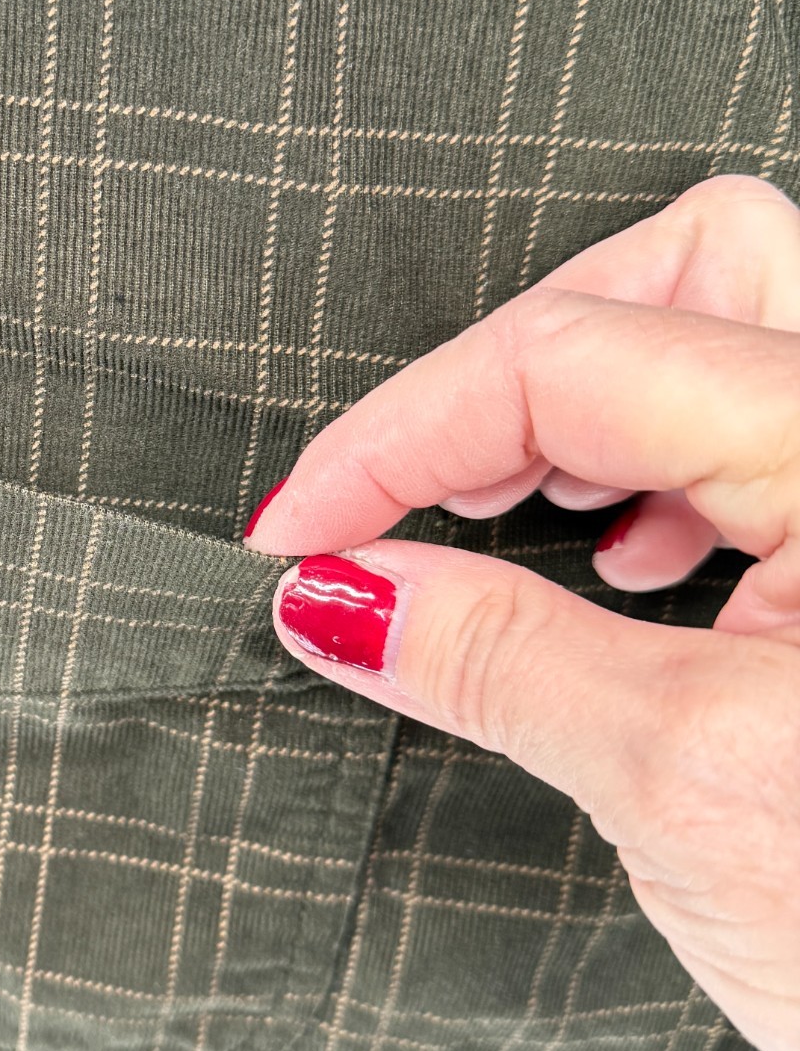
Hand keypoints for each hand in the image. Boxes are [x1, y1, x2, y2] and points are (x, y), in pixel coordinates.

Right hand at [241, 173, 799, 1050]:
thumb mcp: (685, 785)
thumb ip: (495, 658)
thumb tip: (336, 593)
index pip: (570, 362)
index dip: (399, 439)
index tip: (296, 531)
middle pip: (686, 265)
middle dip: (518, 360)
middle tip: (422, 486)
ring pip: (725, 327)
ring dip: (587, 409)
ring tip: (510, 515)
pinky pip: (760, 425)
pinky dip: (658, 468)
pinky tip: (631, 560)